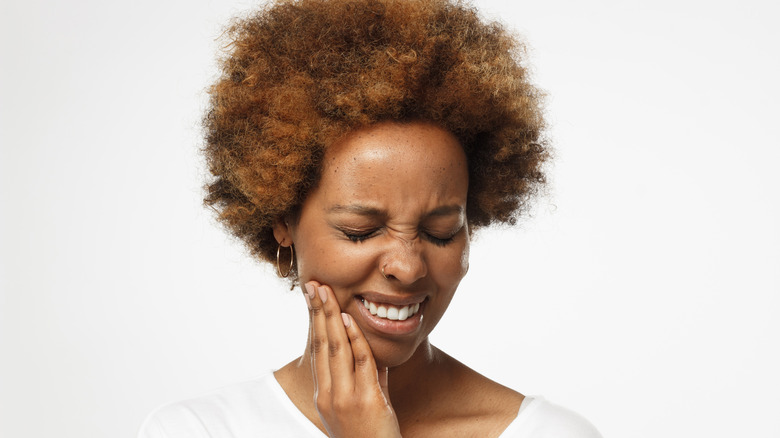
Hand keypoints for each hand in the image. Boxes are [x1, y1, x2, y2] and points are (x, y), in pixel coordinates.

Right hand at [304, 281, 401, 437]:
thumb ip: (367, 378)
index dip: (314, 322)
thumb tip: (370, 354)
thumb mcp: (364, 404)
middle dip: (317, 312)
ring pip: (336, 350)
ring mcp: (346, 399)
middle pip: (321, 345)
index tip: (311, 298)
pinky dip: (355, 340)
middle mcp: (329, 396)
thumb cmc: (372, 436)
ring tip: (326, 293)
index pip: (316, 350)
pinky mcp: (366, 401)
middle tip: (313, 285)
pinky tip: (349, 320)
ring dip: (331, 318)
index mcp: (324, 396)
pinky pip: (361, 364)